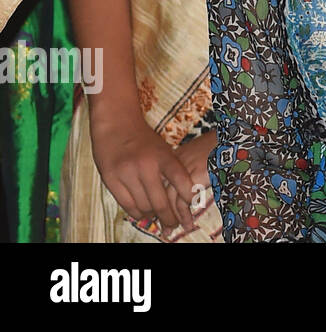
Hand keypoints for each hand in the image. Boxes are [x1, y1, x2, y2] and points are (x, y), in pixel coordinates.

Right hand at [89, 108, 195, 232]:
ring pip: (143, 207)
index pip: (181, 181)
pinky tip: (142, 213)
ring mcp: (127, 174)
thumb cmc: (143, 139)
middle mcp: (146, 166)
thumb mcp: (163, 149)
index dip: (188, 196)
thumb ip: (171, 170)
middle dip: (169, 218)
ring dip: (152, 216)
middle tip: (174, 224)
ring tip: (158, 218)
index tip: (191, 205)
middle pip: (160, 202)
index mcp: (163, 156)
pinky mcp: (110, 180)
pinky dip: (136, 212)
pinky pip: (126, 205)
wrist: (116, 124)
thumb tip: (182, 197)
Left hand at [166, 130, 217, 235]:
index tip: (161, 209)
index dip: (161, 197)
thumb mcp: (202, 153)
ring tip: (171, 229)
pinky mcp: (191, 180)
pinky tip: (188, 224)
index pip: (161, 181)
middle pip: (160, 192)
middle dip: (160, 210)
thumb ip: (193, 165)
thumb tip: (192, 181)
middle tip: (162, 225)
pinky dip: (184, 216)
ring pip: (168, 200)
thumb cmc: (222, 145)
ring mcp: (181, 172)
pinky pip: (182, 203)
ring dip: (171, 217)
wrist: (232, 140)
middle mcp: (173, 165)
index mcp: (175, 157)